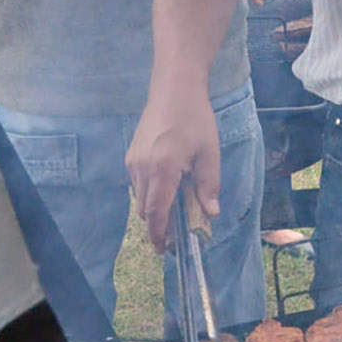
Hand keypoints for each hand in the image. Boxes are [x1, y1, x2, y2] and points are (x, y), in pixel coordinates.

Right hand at [127, 85, 221, 250]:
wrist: (173, 90)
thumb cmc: (196, 120)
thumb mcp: (209, 153)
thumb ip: (209, 185)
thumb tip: (210, 214)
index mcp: (162, 169)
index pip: (156, 212)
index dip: (159, 234)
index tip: (164, 251)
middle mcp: (141, 168)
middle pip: (146, 209)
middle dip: (158, 225)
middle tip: (177, 236)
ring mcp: (133, 162)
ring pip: (141, 197)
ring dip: (155, 209)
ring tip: (176, 213)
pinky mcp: (131, 156)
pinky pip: (139, 184)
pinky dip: (151, 193)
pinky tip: (168, 189)